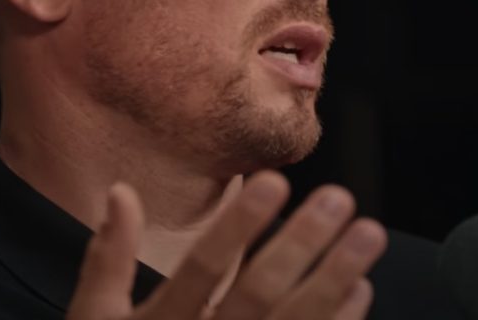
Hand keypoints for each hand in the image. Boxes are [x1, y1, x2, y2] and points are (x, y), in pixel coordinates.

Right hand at [65, 171, 386, 318]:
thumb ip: (109, 259)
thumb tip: (122, 191)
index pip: (200, 270)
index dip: (236, 228)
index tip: (272, 180)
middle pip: (258, 296)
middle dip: (300, 245)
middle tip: (337, 198)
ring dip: (334, 281)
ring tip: (368, 235)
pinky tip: (360, 289)